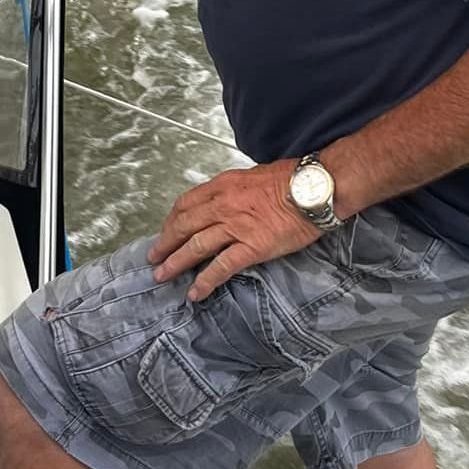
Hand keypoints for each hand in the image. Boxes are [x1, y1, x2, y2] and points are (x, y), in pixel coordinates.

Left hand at [147, 160, 319, 302]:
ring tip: (162, 276)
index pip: (186, 204)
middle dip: (165, 244)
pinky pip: (221, 267)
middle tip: (153, 257)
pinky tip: (195, 293)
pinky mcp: (251, 246)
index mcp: (223, 185)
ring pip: (195, 247)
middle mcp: (223, 205)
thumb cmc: (292, 180)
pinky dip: (205, 281)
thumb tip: (224, 202)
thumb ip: (234, 191)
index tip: (166, 232)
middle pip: (184, 226)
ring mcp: (235, 226)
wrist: (314, 189)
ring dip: (176, 263)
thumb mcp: (252, 176)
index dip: (171, 221)